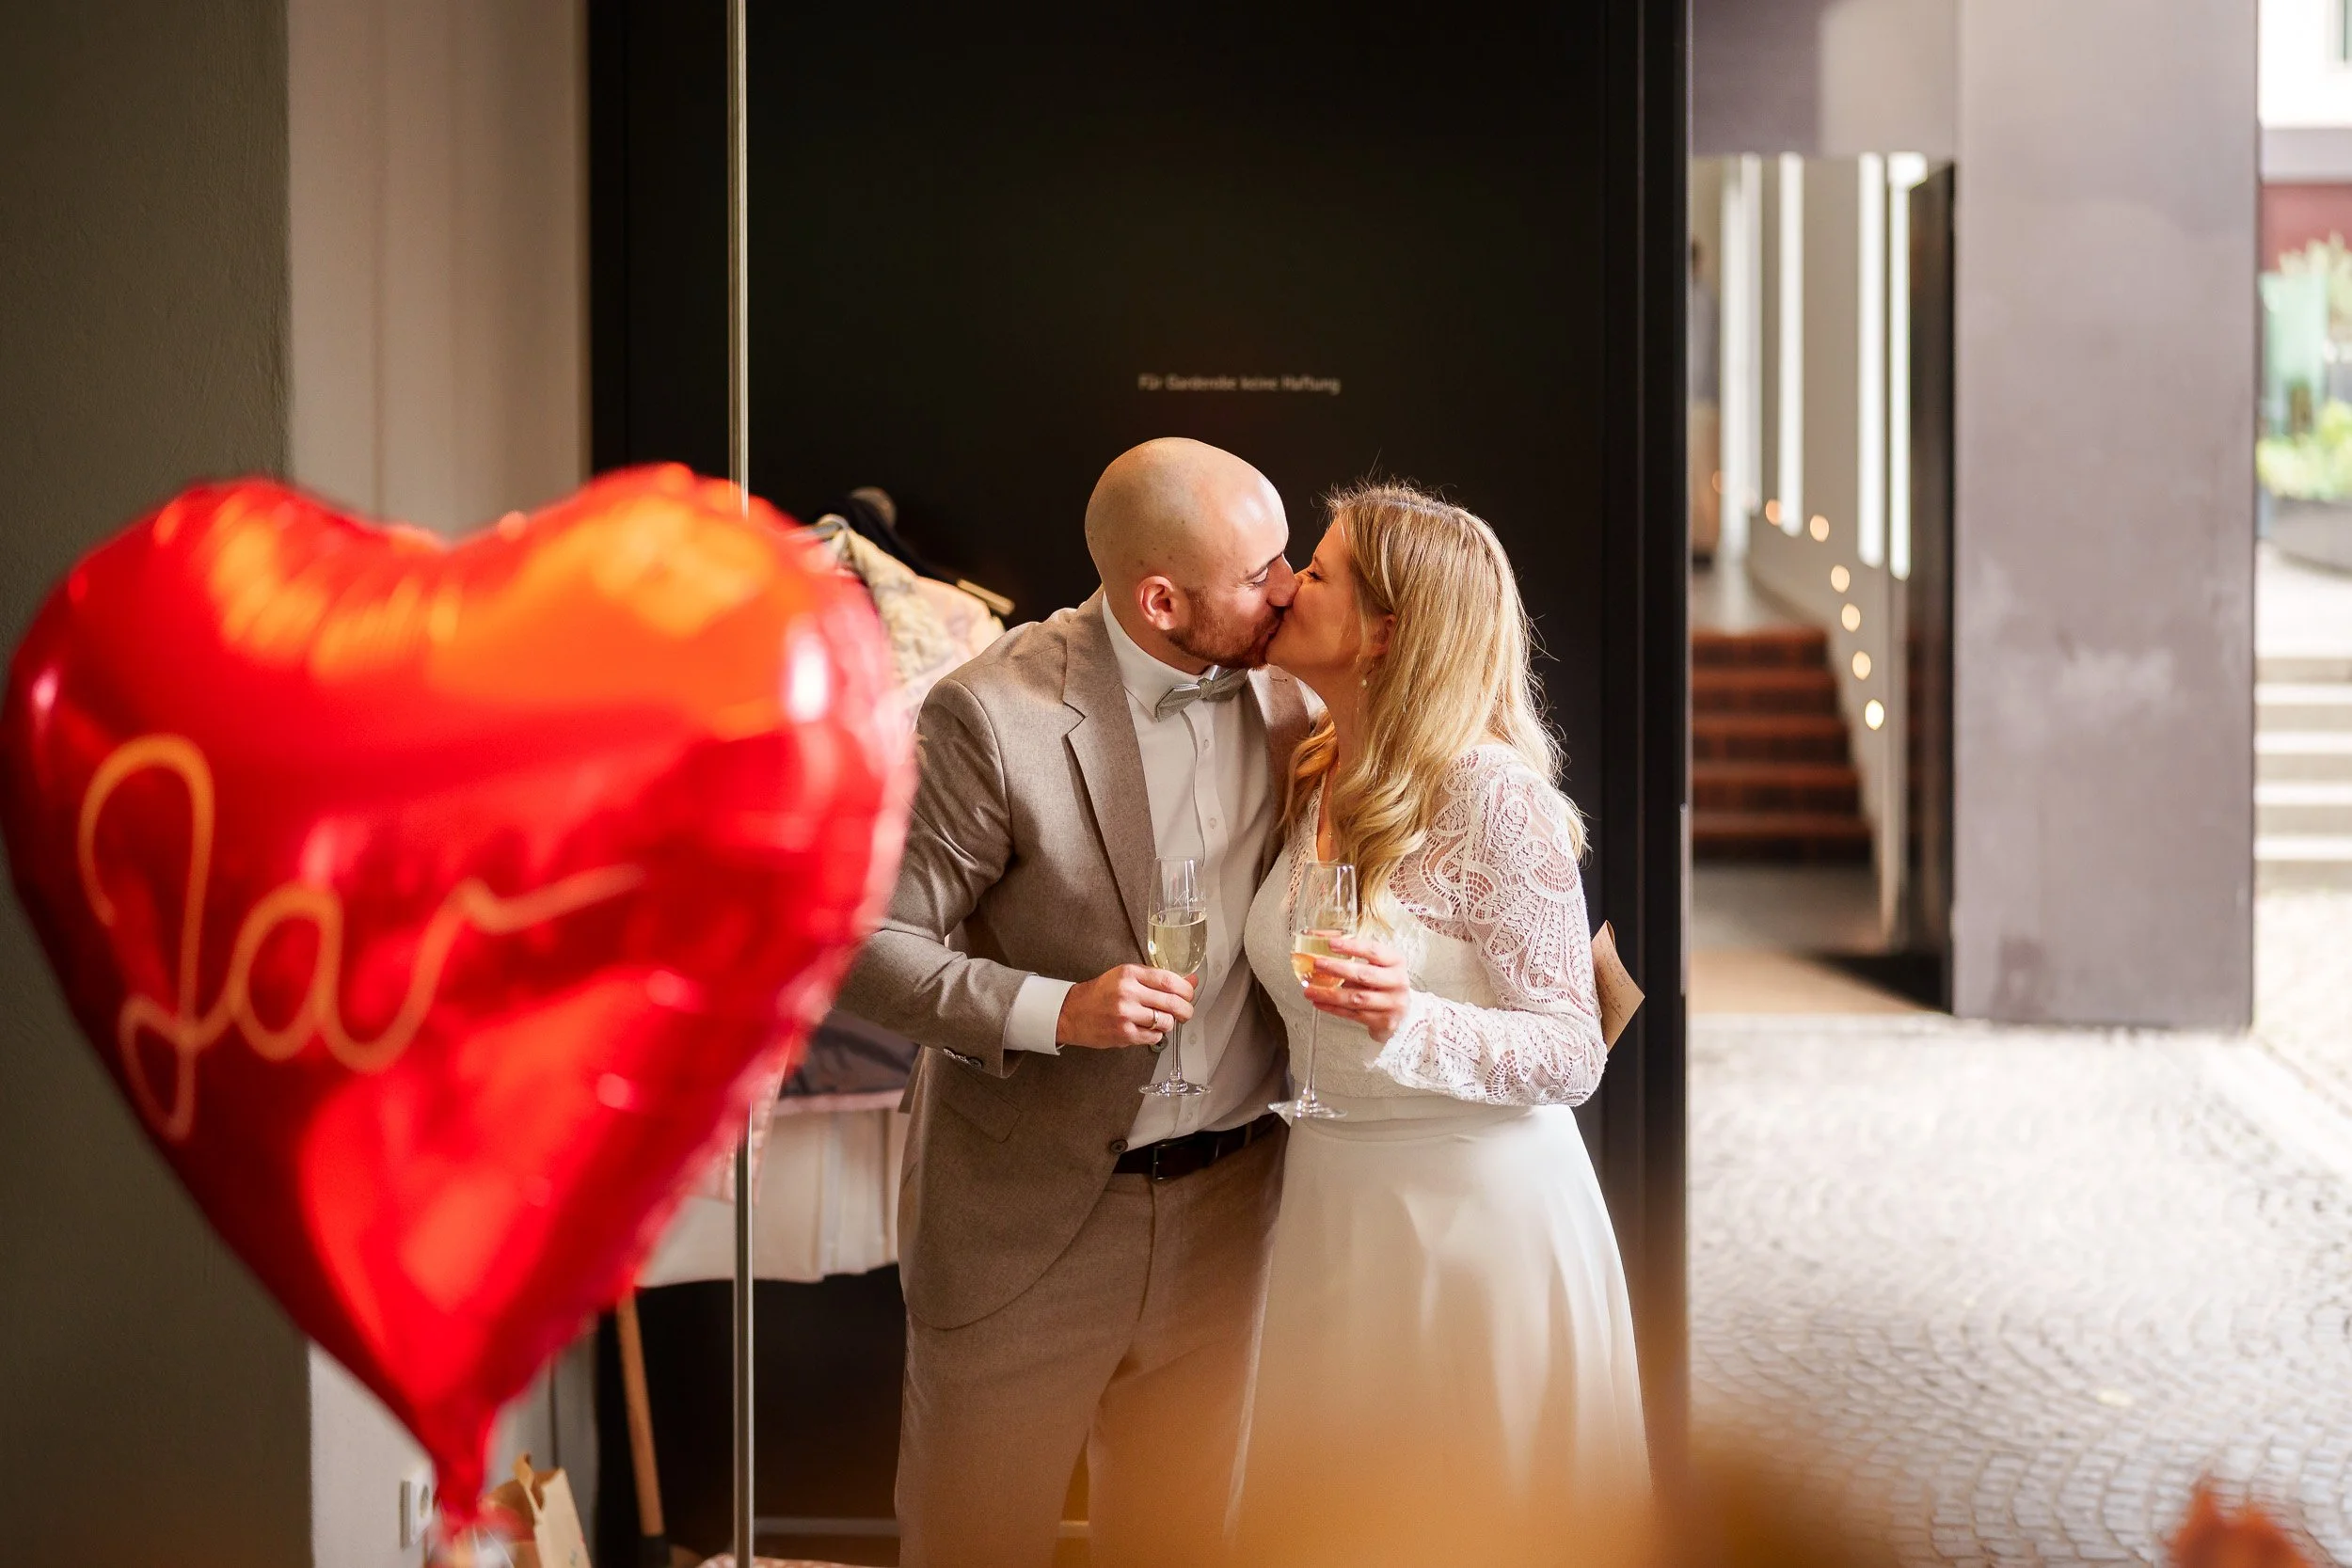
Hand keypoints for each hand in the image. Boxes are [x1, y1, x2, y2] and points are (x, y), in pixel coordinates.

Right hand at [1057, 965, 1196, 1048]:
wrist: (1072, 1012)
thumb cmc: (1101, 993)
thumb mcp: (1128, 977)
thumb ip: (1158, 979)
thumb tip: (1191, 981)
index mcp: (1129, 974)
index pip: (1169, 980)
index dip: (1186, 989)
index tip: (1189, 994)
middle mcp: (1128, 993)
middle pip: (1172, 1002)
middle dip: (1186, 1010)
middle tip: (1186, 1012)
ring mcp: (1125, 1015)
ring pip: (1166, 1021)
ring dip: (1169, 1023)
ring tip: (1162, 1020)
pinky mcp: (1124, 1034)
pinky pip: (1154, 1036)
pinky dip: (1157, 1034)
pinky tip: (1148, 1029)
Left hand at [1307, 934, 1412, 1043]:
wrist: (1402, 1012)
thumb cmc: (1384, 981)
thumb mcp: (1376, 963)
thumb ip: (1352, 951)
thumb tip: (1318, 938)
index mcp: (1396, 961)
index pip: (1373, 951)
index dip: (1352, 946)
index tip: (1331, 943)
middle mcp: (1397, 982)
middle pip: (1364, 975)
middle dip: (1338, 969)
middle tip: (1317, 964)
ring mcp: (1391, 1004)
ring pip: (1356, 998)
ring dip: (1330, 994)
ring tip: (1310, 990)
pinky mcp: (1383, 1021)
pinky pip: (1353, 1014)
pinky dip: (1333, 1008)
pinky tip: (1319, 1002)